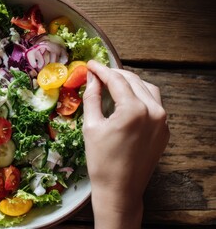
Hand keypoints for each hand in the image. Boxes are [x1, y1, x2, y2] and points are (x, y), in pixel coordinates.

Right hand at [82, 60, 169, 227]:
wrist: (120, 189)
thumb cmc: (101, 161)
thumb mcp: (92, 126)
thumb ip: (92, 97)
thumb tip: (91, 78)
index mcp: (134, 109)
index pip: (116, 80)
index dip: (101, 70)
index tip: (90, 65)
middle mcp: (154, 111)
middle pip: (133, 80)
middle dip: (115, 74)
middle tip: (98, 73)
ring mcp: (162, 121)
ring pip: (147, 89)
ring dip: (130, 83)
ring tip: (112, 84)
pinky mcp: (164, 130)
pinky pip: (154, 104)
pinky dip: (140, 97)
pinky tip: (126, 100)